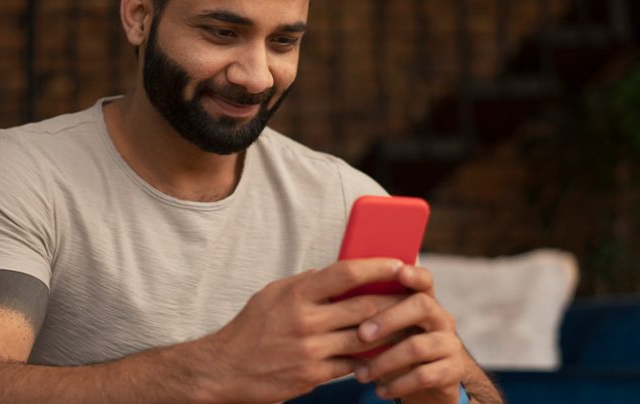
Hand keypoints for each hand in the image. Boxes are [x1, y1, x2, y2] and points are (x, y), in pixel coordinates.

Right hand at [199, 259, 407, 402]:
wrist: (224, 370)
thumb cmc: (250, 329)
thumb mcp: (272, 295)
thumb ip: (305, 284)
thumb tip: (337, 273)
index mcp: (297, 294)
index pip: (346, 273)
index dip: (377, 266)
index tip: (399, 263)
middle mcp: (306, 321)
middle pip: (365, 307)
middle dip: (395, 300)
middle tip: (415, 295)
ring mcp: (311, 350)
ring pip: (366, 338)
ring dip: (391, 331)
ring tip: (409, 323)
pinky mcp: (314, 375)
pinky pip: (353, 365)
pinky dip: (371, 359)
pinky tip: (385, 353)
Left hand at [353, 265, 471, 402]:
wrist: (430, 386)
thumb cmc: (397, 348)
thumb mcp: (388, 329)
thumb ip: (372, 311)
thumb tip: (335, 296)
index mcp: (424, 301)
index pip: (424, 279)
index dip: (414, 273)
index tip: (399, 271)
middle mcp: (441, 318)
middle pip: (421, 305)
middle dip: (388, 318)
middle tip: (361, 334)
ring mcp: (450, 344)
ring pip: (418, 345)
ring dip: (384, 361)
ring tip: (360, 374)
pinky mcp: (452, 371)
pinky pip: (424, 375)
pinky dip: (398, 384)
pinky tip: (379, 390)